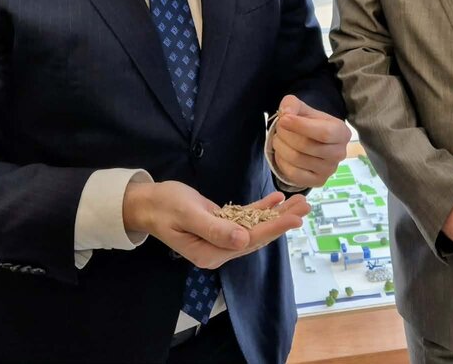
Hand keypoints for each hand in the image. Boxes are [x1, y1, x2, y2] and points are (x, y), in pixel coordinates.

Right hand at [123, 181, 309, 269]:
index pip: (249, 241)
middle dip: (283, 221)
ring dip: (277, 214)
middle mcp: (219, 249)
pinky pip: (245, 218)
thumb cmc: (164, 207)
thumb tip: (243, 240)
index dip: (274, 229)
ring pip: (255, 226)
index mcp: (211, 253)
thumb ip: (215, 228)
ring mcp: (220, 238)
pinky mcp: (220, 225)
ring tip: (299, 201)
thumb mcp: (188, 215)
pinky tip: (276, 200)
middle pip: (257, 235)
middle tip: (306, 206)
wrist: (147, 203)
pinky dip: (261, 209)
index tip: (295, 219)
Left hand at [272, 94, 351, 186]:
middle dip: (286, 135)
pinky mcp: (318, 181)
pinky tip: (281, 153)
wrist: (311, 142)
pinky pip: (294, 174)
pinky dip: (282, 162)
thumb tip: (286, 113)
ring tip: (278, 139)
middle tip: (278, 128)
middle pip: (307, 146)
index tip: (283, 119)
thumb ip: (292, 104)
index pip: (324, 133)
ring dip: (281, 147)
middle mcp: (340, 153)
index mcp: (342, 132)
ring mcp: (329, 170)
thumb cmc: (308, 123)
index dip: (300, 126)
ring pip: (298, 159)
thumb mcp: (301, 108)